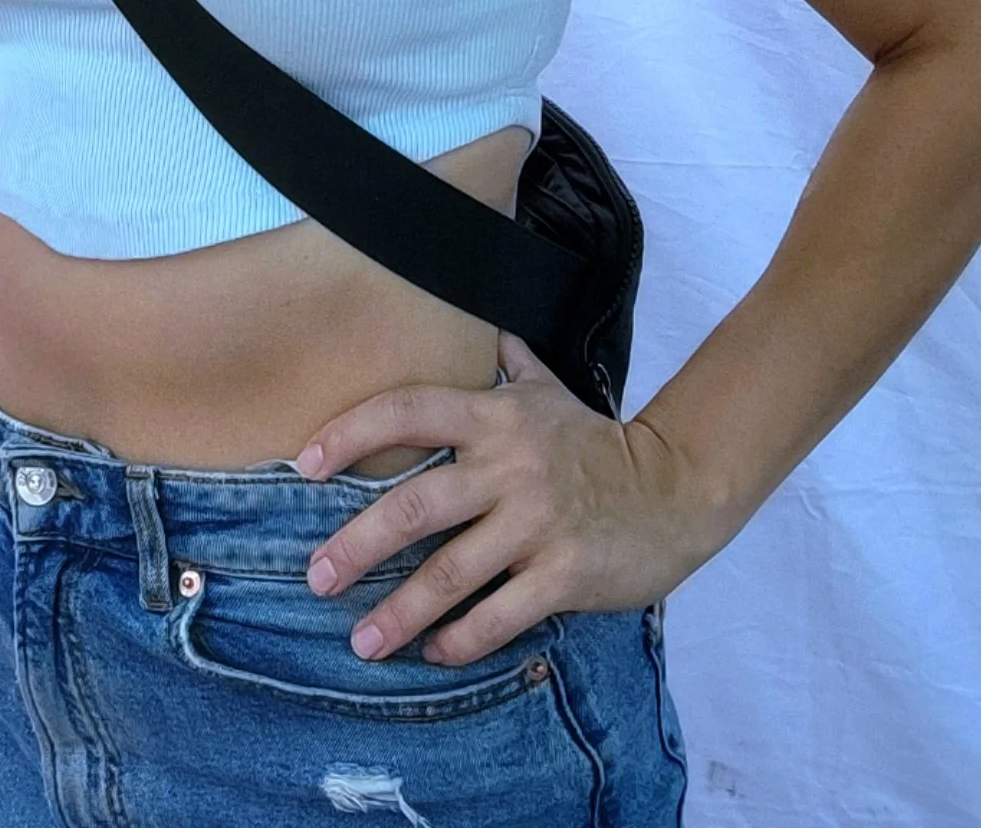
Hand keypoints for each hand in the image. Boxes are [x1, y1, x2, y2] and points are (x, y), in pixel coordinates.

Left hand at [293, 334, 733, 666]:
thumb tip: (486, 327)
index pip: (408, 411)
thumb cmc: (598, 442)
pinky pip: (500, 614)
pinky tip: (434, 653)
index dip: (351, 432)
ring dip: (399, 613)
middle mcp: (509, 466)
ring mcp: (536, 523)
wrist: (676, 489)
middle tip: (315, 578)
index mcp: (495, 416)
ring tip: (361, 642)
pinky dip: (462, 639)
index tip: (304, 464)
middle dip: (356, 546)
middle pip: (414, 505)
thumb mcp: (550, 391)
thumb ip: (510, 364)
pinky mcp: (564, 574)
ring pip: (449, 573)